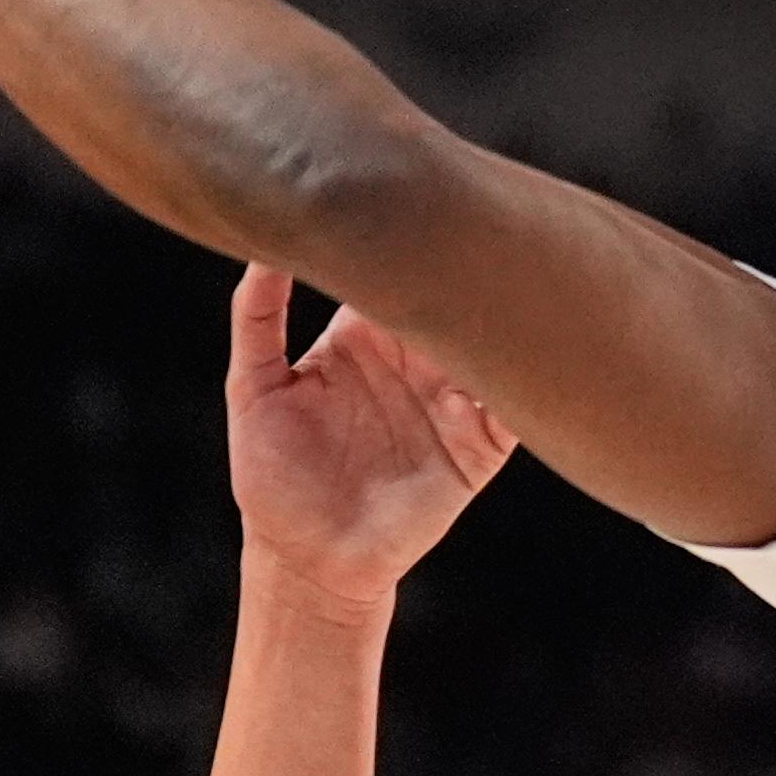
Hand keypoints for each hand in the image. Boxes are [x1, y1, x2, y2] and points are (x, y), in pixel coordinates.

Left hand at [221, 262, 515, 618]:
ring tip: (501, 297)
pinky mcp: (483, 443)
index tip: (416, 212)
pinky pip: (516, 406)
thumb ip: (257, 318)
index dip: (407, 245)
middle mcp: (416, 359)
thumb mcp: (252, 390)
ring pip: (492, 344)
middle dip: (465, 273)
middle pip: (451, 302)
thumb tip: (264, 246)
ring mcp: (454, 398)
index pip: (395, 276)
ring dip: (502, 322)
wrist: (308, 563)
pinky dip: (523, 384)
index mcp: (365, 339)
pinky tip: (512, 368)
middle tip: (472, 241)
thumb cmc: (273, 477)